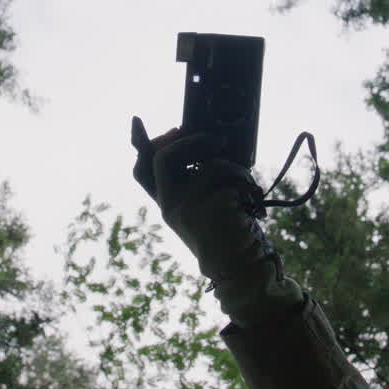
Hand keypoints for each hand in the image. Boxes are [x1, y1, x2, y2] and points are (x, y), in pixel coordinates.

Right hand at [131, 116, 268, 281]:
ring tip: (243, 177)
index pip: (141, 172)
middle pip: (164, 158)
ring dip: (231, 165)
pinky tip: (251, 192)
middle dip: (189, 141)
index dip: (138, 145)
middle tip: (216, 139)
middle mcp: (170, 206)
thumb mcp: (203, 209)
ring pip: (207, 165)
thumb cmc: (227, 235)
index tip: (137, 121)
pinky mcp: (208, 207)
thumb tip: (207, 143)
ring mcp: (186, 207)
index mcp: (167, 205)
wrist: (239, 267)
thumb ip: (195, 182)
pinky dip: (243, 178)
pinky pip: (227, 177)